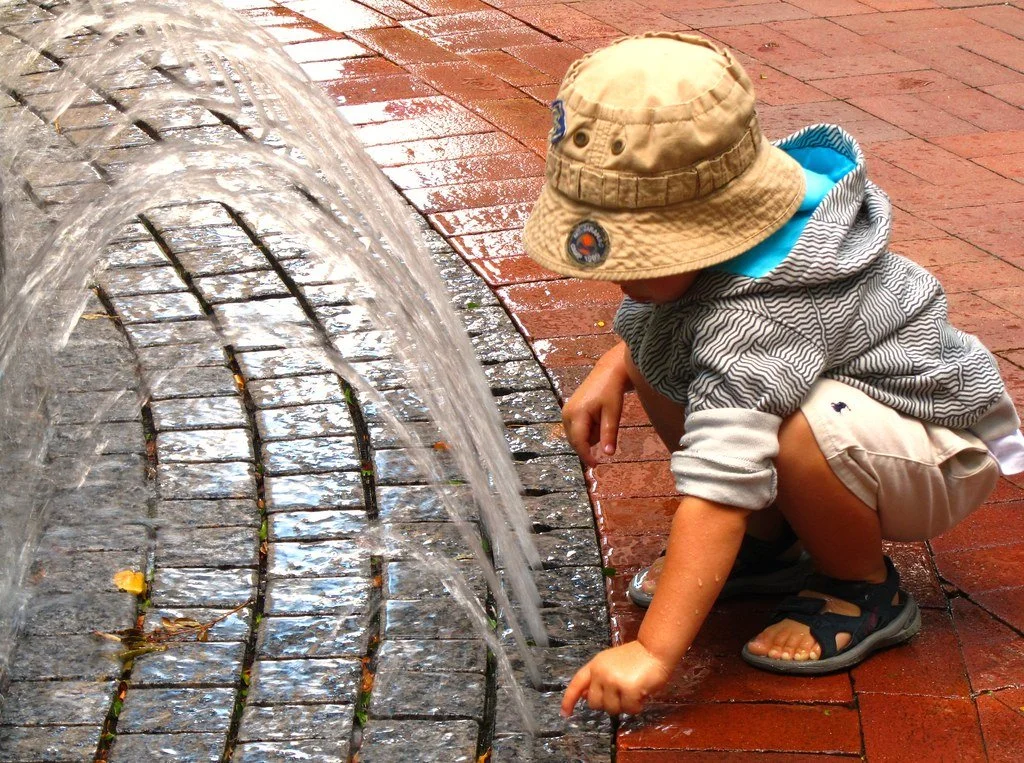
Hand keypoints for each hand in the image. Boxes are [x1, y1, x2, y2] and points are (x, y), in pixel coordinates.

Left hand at [561, 641, 671, 716]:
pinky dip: (636, 706)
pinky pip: (629, 710)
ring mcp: (613, 681)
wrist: (654, 649)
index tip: (565, 713)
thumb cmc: (635, 657)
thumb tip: (584, 697)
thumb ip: (598, 679)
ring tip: (633, 691)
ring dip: (624, 705)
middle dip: (608, 704)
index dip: (569, 700)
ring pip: (612, 709)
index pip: (576, 684)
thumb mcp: (610, 664)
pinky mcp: (628, 689)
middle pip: (594, 704)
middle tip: (621, 695)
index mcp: (595, 665)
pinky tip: (641, 694)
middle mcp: (600, 673)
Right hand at [562, 344, 631, 466]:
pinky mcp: (568, 411)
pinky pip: (577, 429)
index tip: (596, 465)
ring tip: (602, 418)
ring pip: (577, 436)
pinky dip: (588, 429)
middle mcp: (566, 414)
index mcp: (576, 414)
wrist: (608, 372)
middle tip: (606, 425)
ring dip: (590, 435)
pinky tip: (597, 416)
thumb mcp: (613, 414)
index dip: (586, 455)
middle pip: (576, 441)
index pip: (579, 442)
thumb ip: (609, 435)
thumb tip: (608, 455)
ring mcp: (565, 412)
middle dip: (591, 442)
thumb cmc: (612, 392)